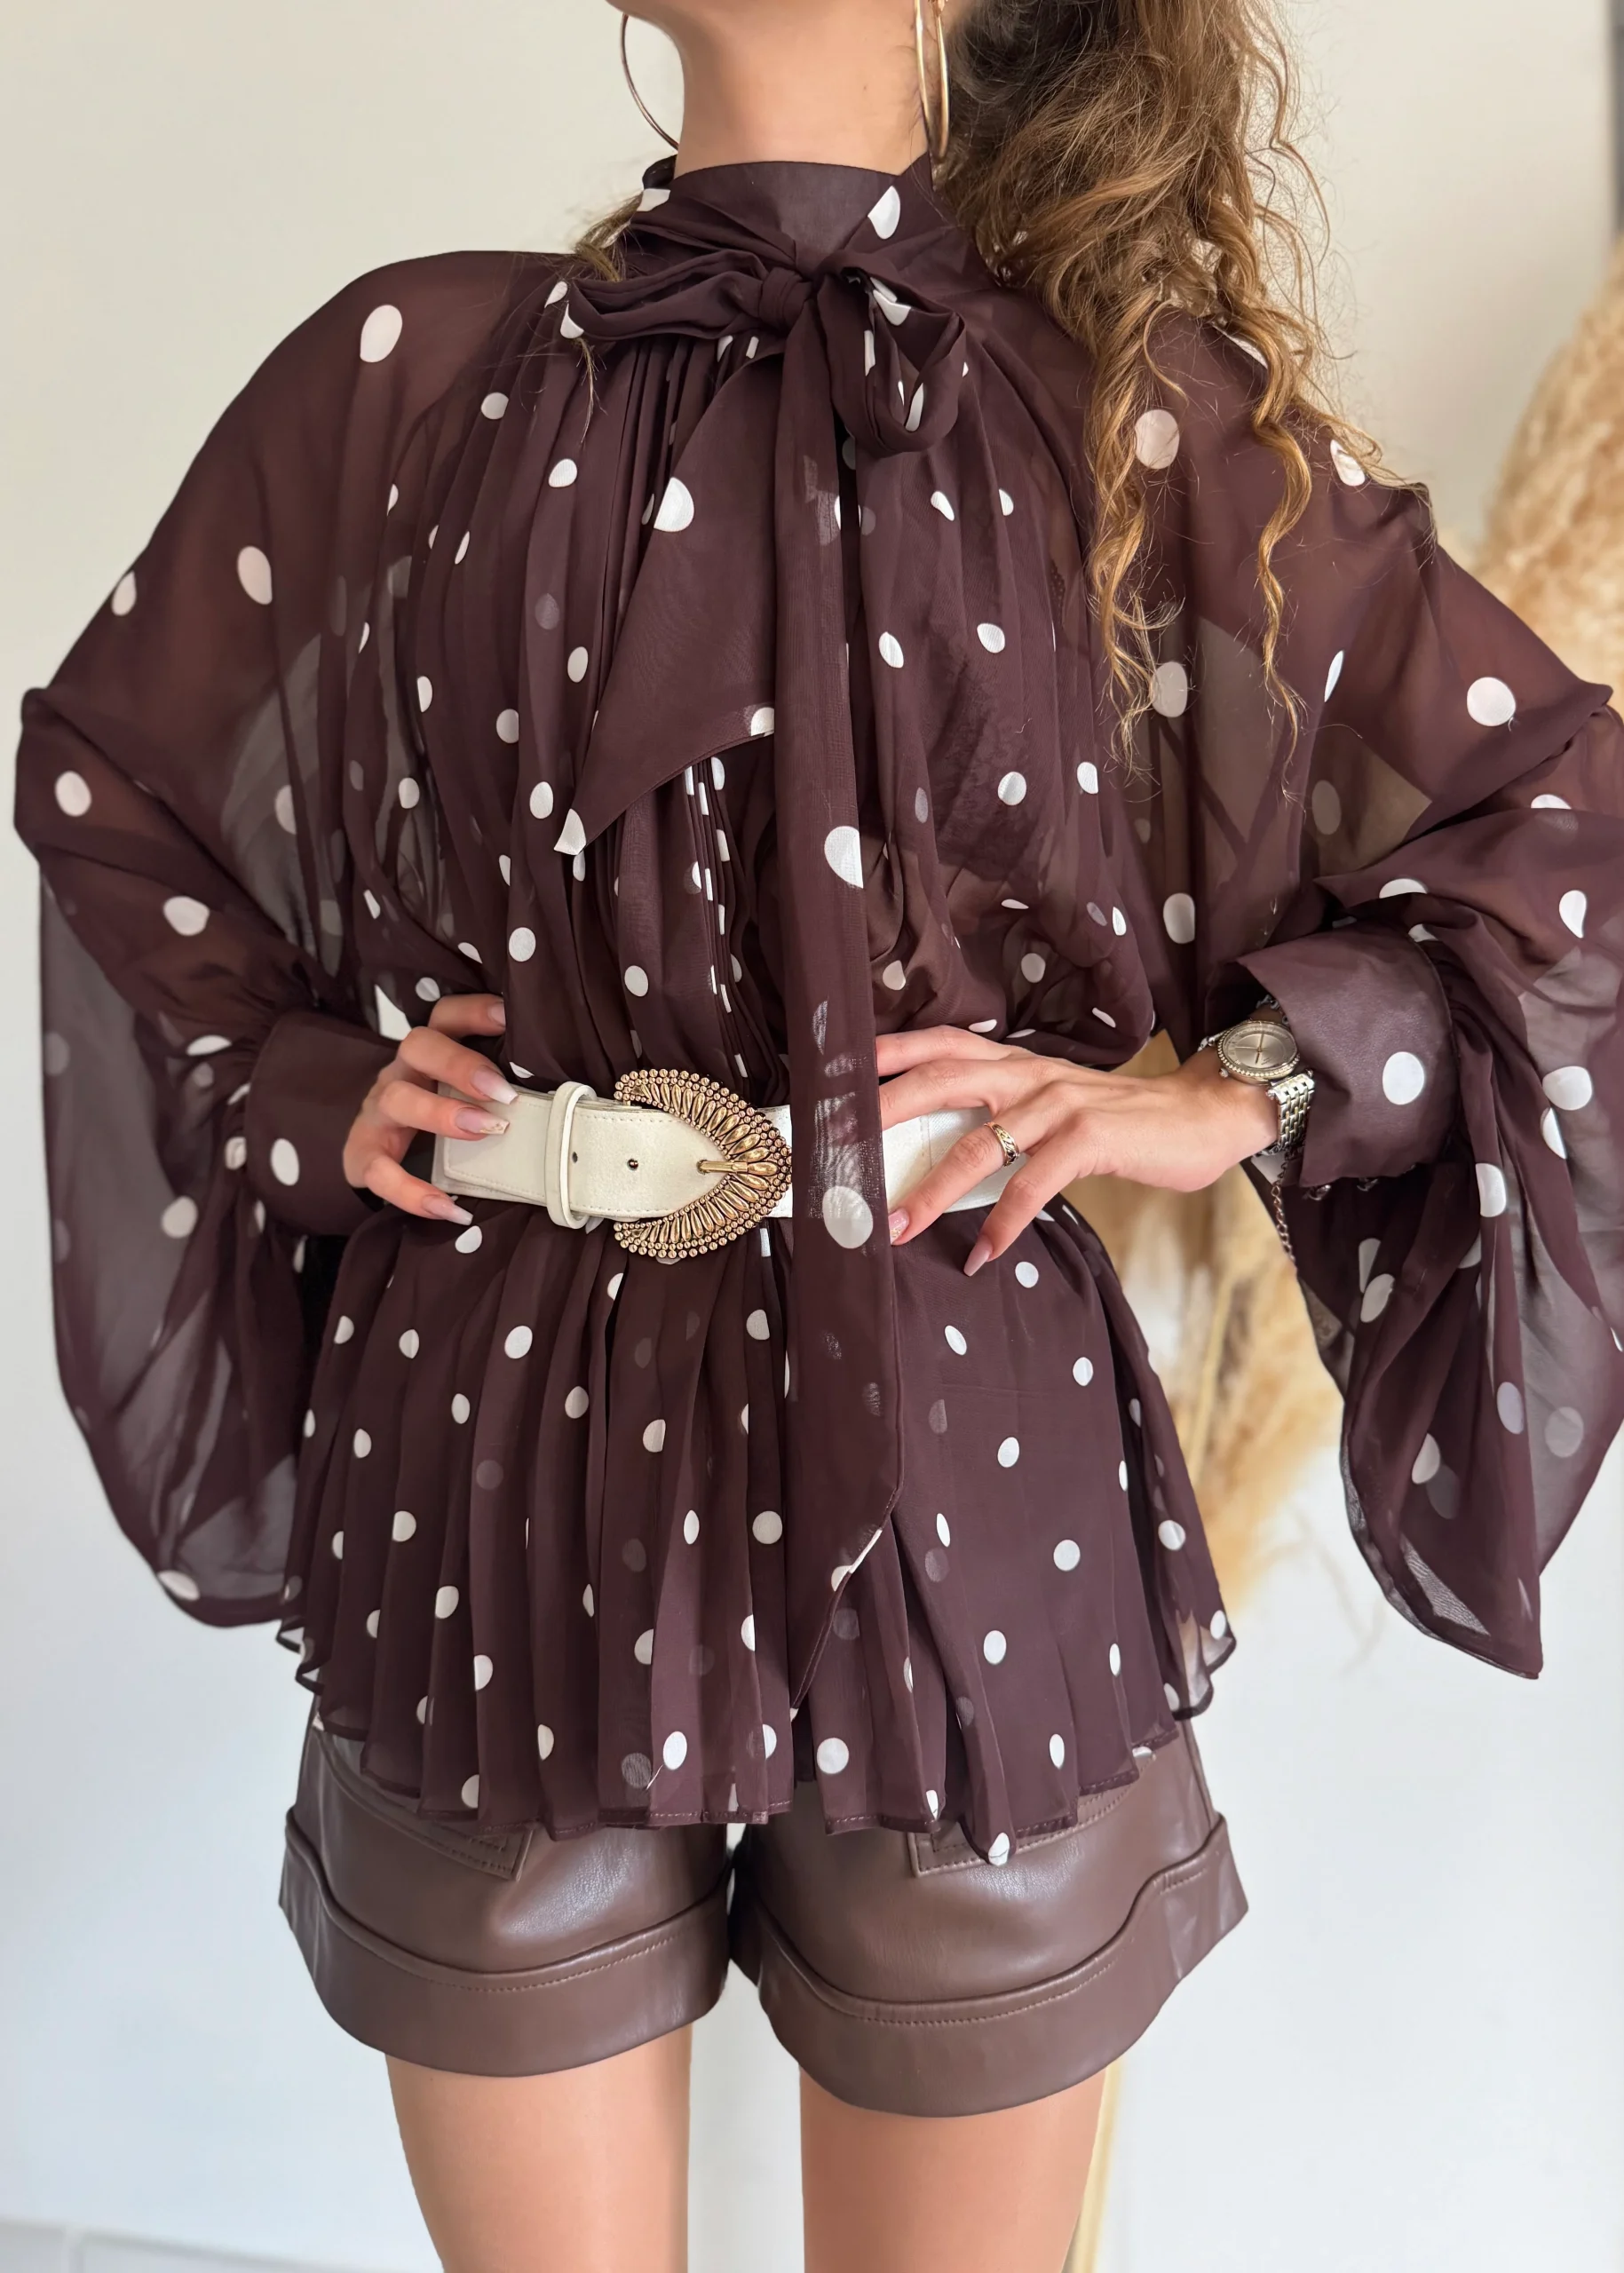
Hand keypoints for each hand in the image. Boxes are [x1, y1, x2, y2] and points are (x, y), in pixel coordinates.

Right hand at [343, 994, 512, 1222]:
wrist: (382, 1161)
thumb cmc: (440, 1121)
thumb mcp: (466, 1098)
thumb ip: (501, 1090)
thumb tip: (562, 1101)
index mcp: (430, 1053)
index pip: (445, 1017)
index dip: (473, 1011)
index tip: (508, 1016)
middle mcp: (401, 1073)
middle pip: (418, 1046)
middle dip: (461, 1065)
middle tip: (502, 1092)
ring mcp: (379, 1114)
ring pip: (397, 1099)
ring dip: (442, 1114)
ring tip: (484, 1131)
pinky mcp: (364, 1155)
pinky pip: (380, 1172)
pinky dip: (413, 1193)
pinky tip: (449, 1208)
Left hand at [877, 1026, 1279, 1275]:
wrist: (1201, 1117)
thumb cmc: (1118, 1122)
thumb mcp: (1051, 1107)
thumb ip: (1000, 1119)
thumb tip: (934, 1161)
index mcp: (1014, 1063)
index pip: (938, 1044)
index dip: (885, 1054)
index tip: (833, 1077)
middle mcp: (1028, 1073)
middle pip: (939, 1081)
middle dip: (883, 1115)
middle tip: (839, 1151)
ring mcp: (1059, 1102)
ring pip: (978, 1144)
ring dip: (932, 1190)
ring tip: (897, 1226)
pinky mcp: (1090, 1137)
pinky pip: (1033, 1183)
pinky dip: (1003, 1222)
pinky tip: (983, 1253)